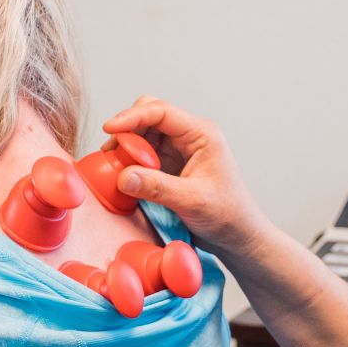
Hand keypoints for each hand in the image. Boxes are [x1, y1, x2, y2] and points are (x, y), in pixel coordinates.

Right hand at [101, 97, 267, 255]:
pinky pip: (143, 154)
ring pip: (143, 135)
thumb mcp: (192, 201)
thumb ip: (157, 187)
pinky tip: (124, 175)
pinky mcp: (170, 165)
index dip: (132, 117)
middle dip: (127, 130)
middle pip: (149, 117)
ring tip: (115, 166)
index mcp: (202, 134)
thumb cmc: (227, 214)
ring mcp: (178, 149)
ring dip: (127, 147)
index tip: (110, 129)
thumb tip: (123, 176)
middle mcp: (189, 136)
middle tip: (112, 153)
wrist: (237, 235)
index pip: (161, 112)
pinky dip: (130, 161)